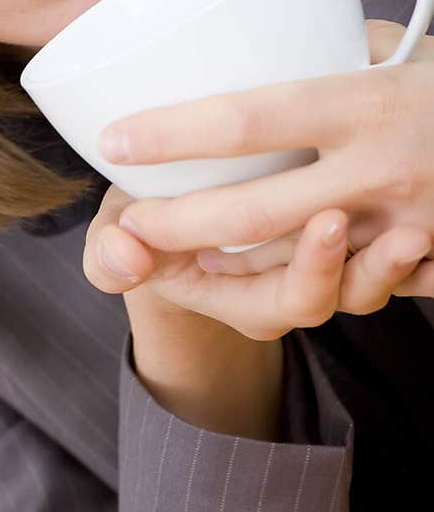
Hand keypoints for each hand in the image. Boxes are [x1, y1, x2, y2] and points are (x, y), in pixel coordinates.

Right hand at [83, 182, 429, 341]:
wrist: (180, 225)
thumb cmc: (154, 229)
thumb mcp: (120, 241)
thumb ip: (109, 253)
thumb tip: (125, 252)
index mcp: (252, 298)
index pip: (292, 299)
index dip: (313, 268)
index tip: (325, 222)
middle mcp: (301, 290)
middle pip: (344, 295)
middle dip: (363, 262)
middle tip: (369, 213)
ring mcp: (333, 267)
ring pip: (378, 281)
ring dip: (397, 259)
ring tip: (415, 228)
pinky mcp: (357, 238)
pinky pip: (400, 262)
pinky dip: (418, 252)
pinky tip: (427, 218)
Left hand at [97, 20, 433, 303]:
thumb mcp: (407, 52)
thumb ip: (340, 48)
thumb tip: (277, 40)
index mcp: (368, 102)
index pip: (250, 119)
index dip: (172, 133)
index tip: (114, 139)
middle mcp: (383, 169)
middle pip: (249, 215)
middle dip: (174, 226)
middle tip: (130, 221)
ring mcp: (407, 228)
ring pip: (289, 269)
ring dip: (226, 267)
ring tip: (176, 249)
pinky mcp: (427, 265)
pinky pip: (346, 287)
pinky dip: (299, 279)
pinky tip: (259, 268)